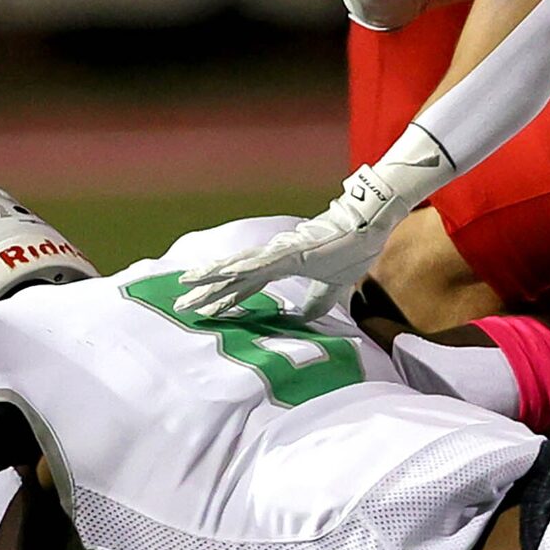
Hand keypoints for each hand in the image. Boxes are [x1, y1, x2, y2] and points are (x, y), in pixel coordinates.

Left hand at [177, 167, 406, 320]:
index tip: (207, 311)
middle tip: (181, 305)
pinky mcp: (286, 251)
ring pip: (236, 268)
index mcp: (281, 266)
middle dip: (207, 293)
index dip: (226, 299)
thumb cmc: (351, 252)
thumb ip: (316, 303)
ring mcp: (277, 253)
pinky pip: (255, 262)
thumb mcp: (333, 288)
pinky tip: (216, 273)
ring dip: (210, 278)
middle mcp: (272, 259)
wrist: (367, 230)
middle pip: (232, 279)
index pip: (246, 286)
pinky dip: (234, 268)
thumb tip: (303, 319)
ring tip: (185, 285)